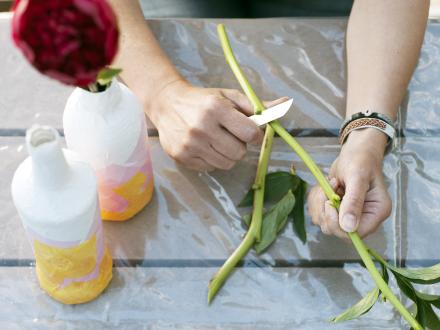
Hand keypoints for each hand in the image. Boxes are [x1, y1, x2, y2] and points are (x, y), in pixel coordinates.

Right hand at [149, 79, 277, 170]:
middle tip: (231, 136)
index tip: (248, 131)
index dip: (253, 134)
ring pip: (226, 164)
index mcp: (216, 109)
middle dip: (240, 146)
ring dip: (228, 154)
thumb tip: (285, 103)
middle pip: (239, 153)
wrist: (167, 104)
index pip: (250, 133)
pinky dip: (212, 160)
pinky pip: (210, 168)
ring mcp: (190, 145)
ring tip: (218, 141)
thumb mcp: (229, 97)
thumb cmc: (204, 100)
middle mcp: (202, 127)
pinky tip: (205, 147)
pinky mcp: (182, 157)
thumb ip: (257, 105)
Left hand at [307, 128, 391, 238]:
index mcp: (376, 213)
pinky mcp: (337, 211)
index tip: (329, 202)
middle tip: (329, 189)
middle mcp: (365, 218)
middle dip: (326, 211)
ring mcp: (350, 216)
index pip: (355, 234)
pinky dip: (316, 200)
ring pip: (324, 223)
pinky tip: (326, 187)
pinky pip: (319, 214)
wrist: (355, 152)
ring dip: (319, 203)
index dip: (337, 223)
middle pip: (337, 231)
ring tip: (331, 184)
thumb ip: (353, 202)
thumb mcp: (357, 178)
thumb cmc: (361, 160)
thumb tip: (349, 227)